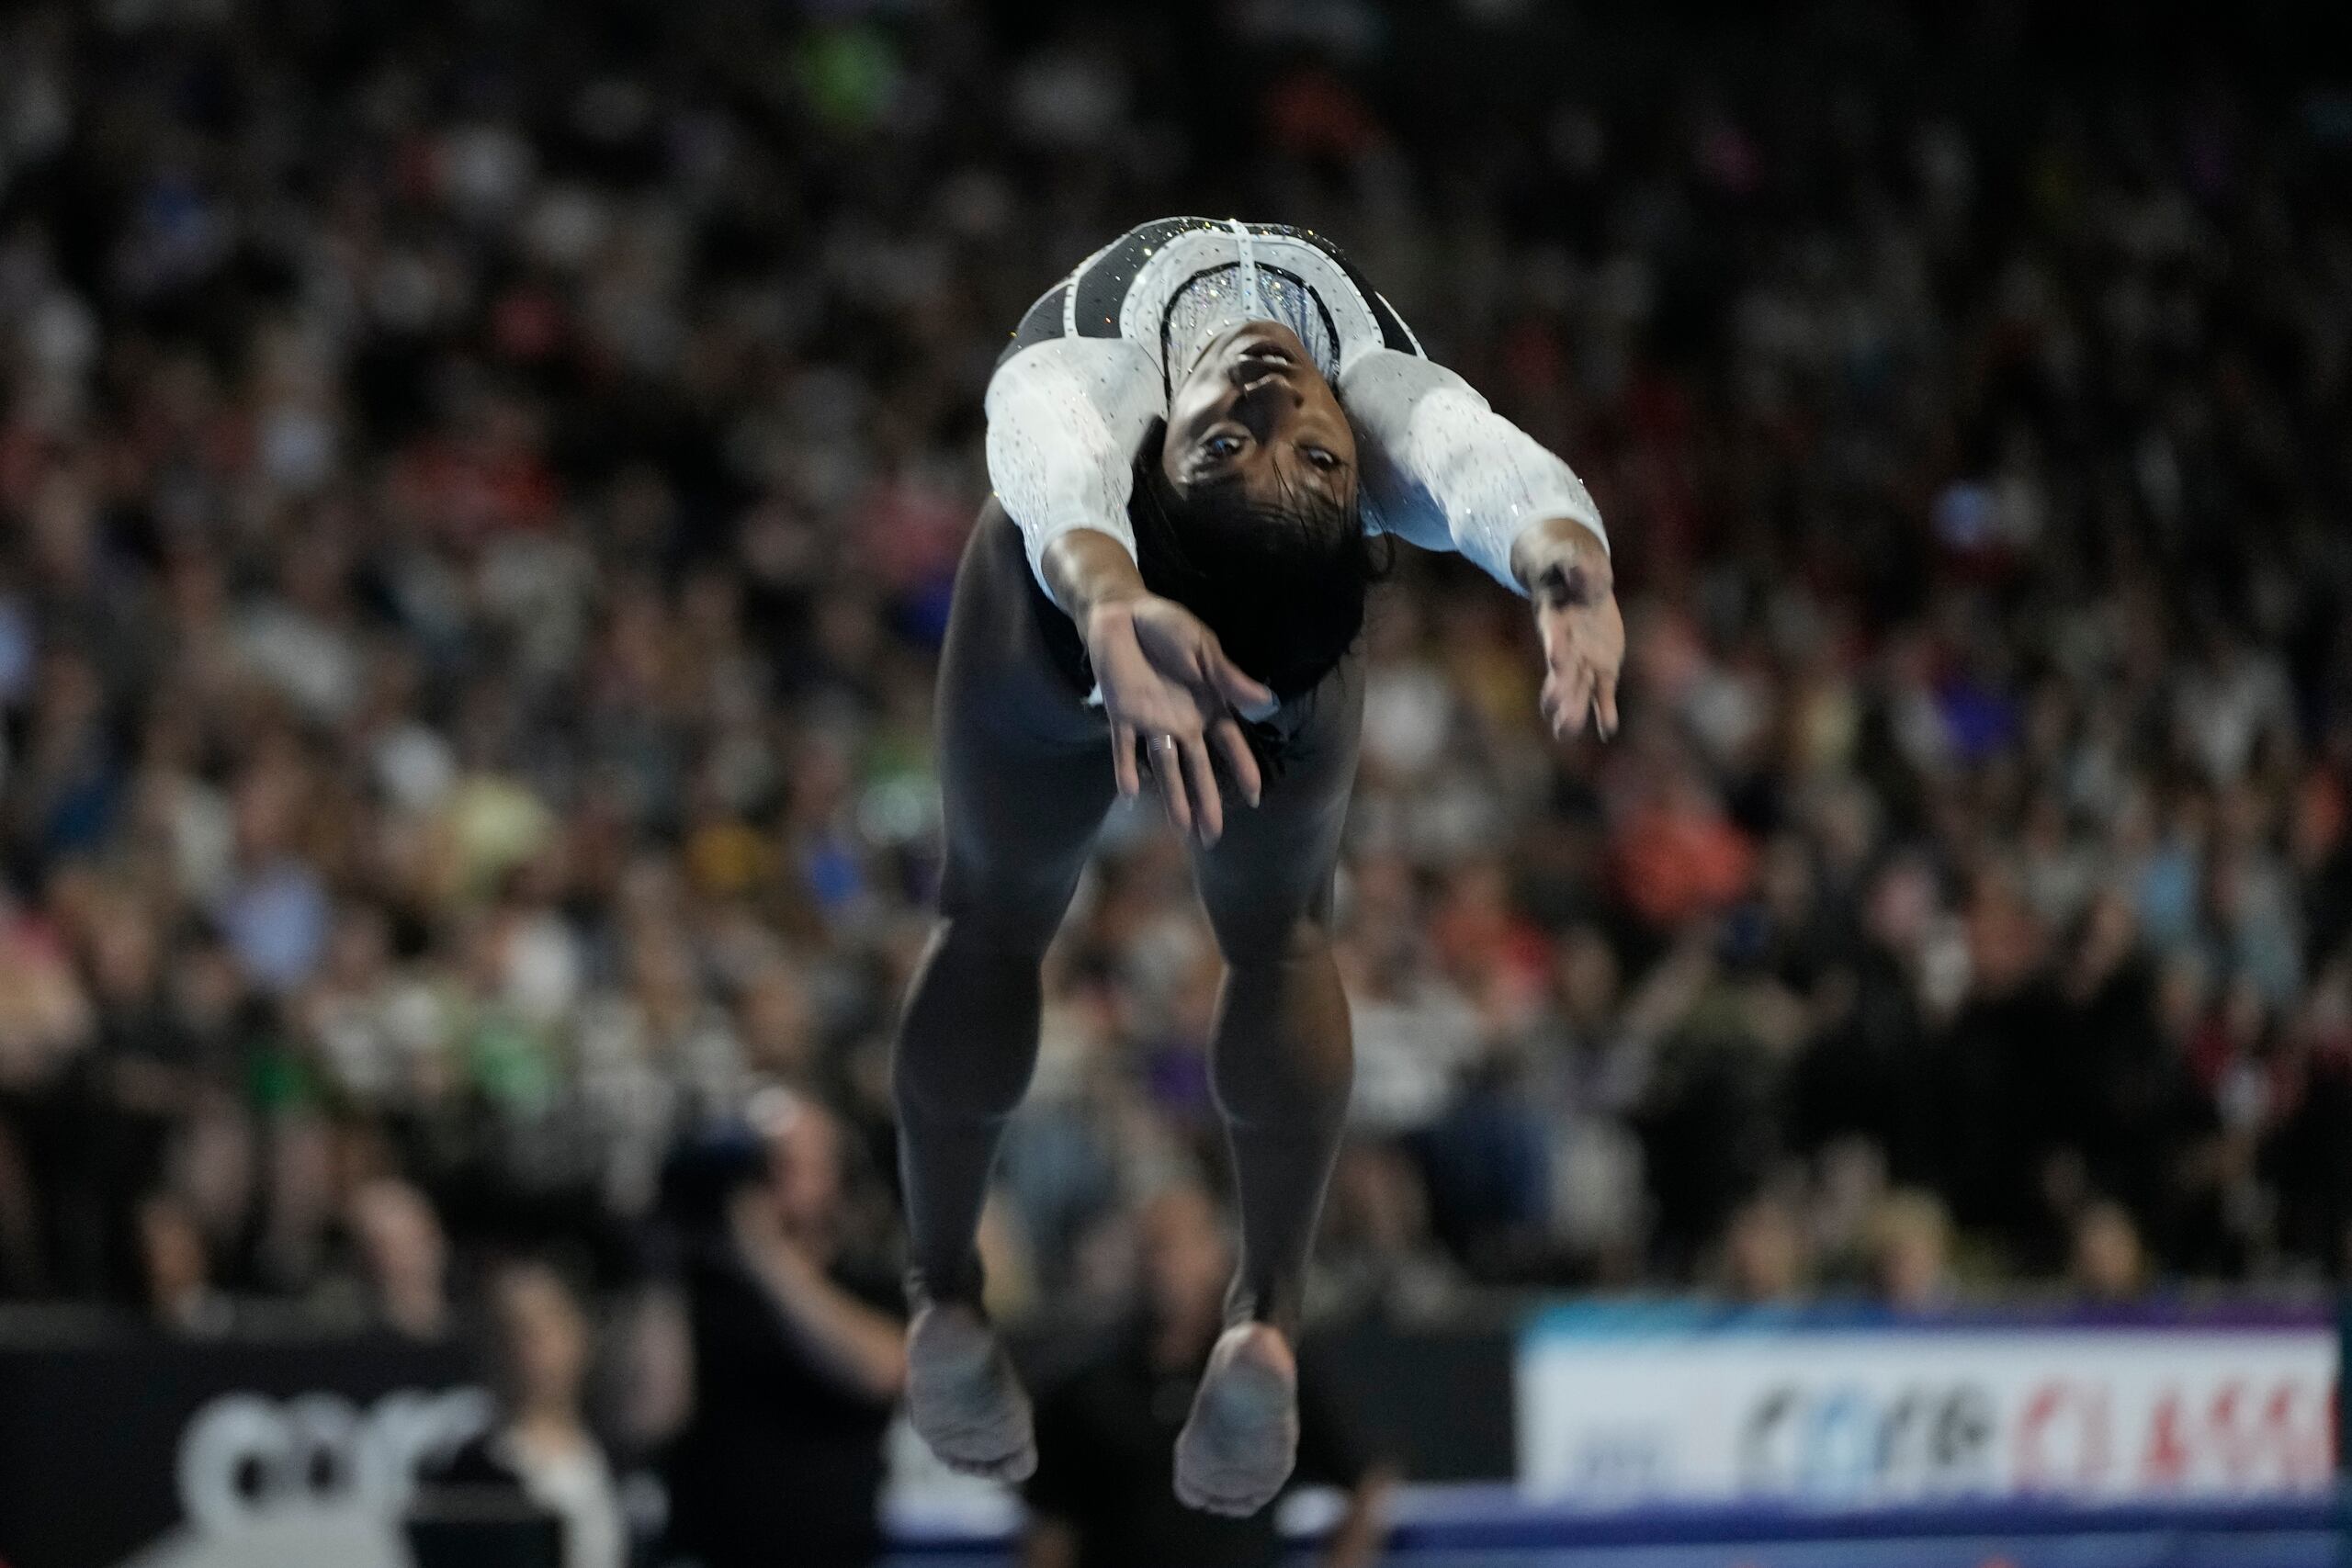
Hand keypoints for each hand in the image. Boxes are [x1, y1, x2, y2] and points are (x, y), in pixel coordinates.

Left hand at [1084, 594, 1271, 844]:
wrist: (1124, 613)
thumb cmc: (1168, 628)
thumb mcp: (1204, 649)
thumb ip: (1229, 678)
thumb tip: (1266, 701)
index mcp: (1207, 706)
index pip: (1229, 745)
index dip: (1242, 771)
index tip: (1254, 799)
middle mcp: (1182, 722)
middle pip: (1197, 769)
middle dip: (1207, 803)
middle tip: (1212, 839)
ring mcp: (1151, 721)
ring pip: (1165, 767)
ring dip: (1173, 798)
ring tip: (1182, 831)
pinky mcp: (1122, 714)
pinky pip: (1123, 747)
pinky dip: (1126, 769)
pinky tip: (1131, 796)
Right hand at [1518, 523, 1622, 740]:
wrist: (1579, 580)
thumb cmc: (1574, 567)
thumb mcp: (1578, 561)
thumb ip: (1580, 569)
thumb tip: (1582, 570)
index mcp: (1557, 619)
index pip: (1555, 636)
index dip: (1557, 647)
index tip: (1556, 660)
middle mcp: (1566, 646)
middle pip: (1562, 671)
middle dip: (1558, 689)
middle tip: (1554, 709)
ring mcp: (1582, 661)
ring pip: (1577, 689)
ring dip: (1572, 710)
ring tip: (1565, 733)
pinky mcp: (1601, 669)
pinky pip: (1602, 693)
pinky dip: (1605, 712)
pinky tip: (1607, 731)